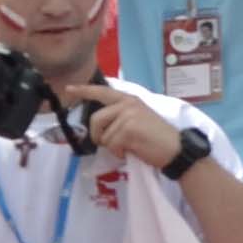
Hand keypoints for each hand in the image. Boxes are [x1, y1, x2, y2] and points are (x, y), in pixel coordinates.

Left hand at [67, 81, 190, 173]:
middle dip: (98, 136)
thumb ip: (119, 117)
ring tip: (127, 147)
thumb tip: (98, 127)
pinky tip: (131, 150)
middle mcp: (127, 103)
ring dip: (112, 147)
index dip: (84, 90)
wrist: (174, 148)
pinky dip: (118, 153)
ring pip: (103, 135)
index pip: (102, 91)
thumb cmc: (155, 138)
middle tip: (111, 145)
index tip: (68, 89)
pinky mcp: (129, 128)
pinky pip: (111, 144)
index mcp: (129, 99)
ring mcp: (128, 114)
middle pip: (95, 119)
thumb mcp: (137, 120)